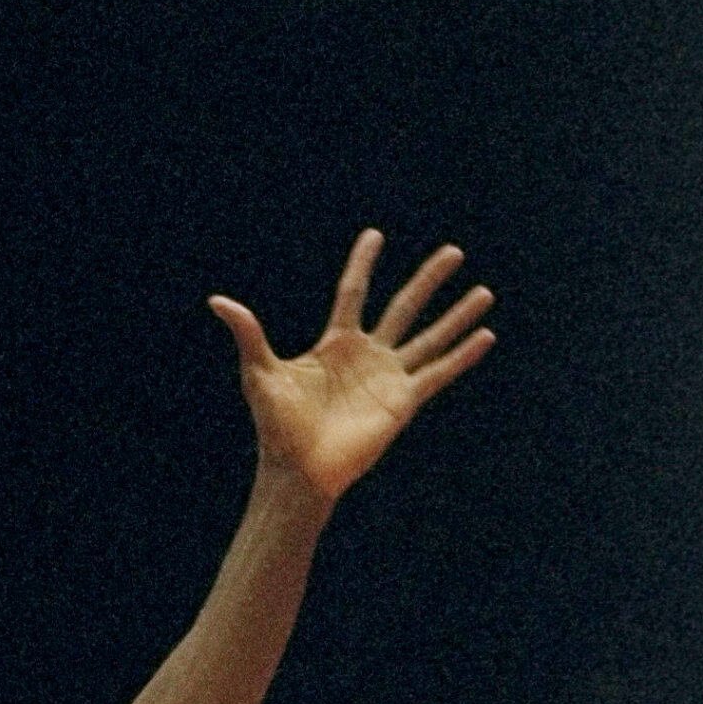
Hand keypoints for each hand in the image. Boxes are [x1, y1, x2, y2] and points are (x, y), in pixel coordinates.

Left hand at [209, 231, 494, 504]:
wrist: (298, 468)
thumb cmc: (276, 425)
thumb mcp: (260, 372)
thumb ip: (249, 333)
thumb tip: (217, 301)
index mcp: (335, 343)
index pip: (353, 293)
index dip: (363, 264)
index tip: (375, 235)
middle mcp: (367, 355)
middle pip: (404, 306)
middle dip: (428, 279)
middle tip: (454, 252)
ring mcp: (388, 378)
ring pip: (430, 337)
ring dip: (457, 316)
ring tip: (484, 291)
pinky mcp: (403, 402)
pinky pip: (438, 373)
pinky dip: (462, 356)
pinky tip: (485, 336)